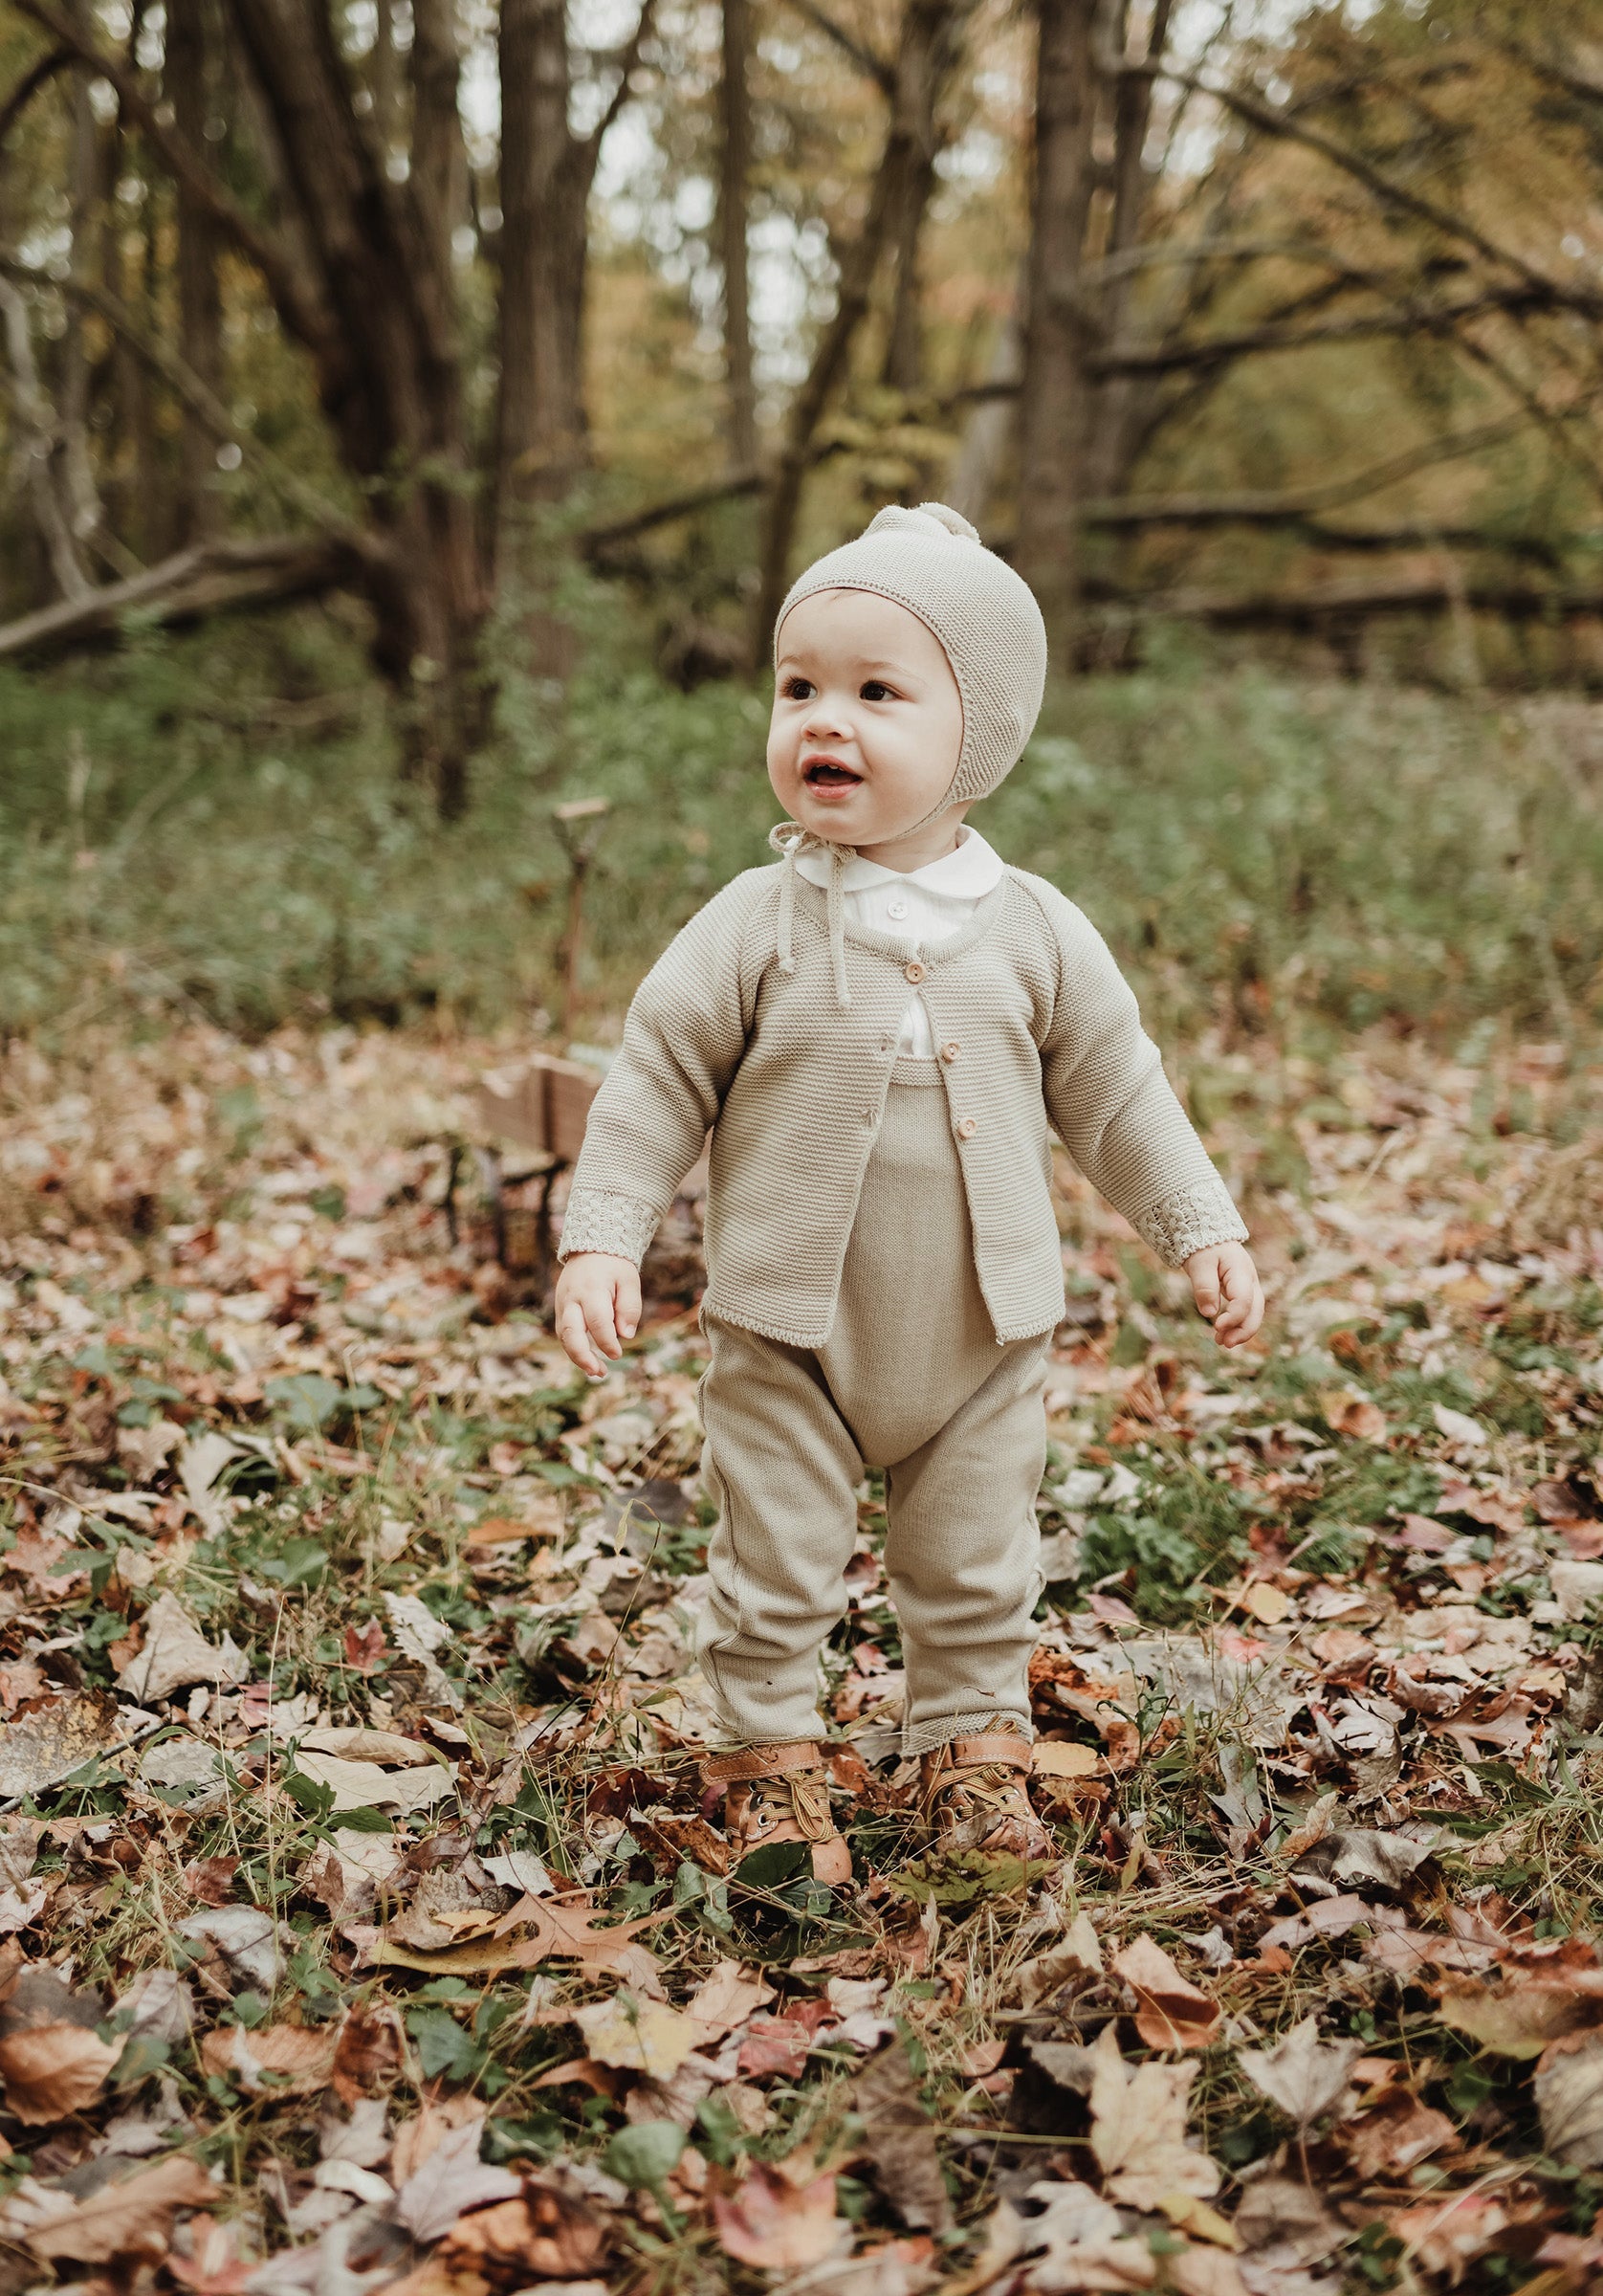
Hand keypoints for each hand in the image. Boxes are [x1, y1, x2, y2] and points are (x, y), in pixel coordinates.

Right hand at [554, 1253, 641, 1378]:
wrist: (590, 1248)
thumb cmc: (614, 1267)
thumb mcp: (629, 1281)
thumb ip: (629, 1307)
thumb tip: (626, 1335)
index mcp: (591, 1289)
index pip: (597, 1320)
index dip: (607, 1341)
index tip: (617, 1355)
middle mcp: (572, 1298)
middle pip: (570, 1331)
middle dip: (582, 1355)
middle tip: (599, 1372)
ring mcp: (562, 1304)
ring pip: (564, 1336)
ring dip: (577, 1357)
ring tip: (597, 1371)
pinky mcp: (560, 1310)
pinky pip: (564, 1333)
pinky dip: (574, 1349)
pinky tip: (589, 1360)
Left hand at [1185, 1241, 1263, 1348]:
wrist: (1210, 1236)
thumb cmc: (1204, 1248)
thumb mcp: (1199, 1264)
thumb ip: (1205, 1287)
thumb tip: (1209, 1313)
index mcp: (1241, 1271)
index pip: (1244, 1299)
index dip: (1233, 1316)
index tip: (1216, 1326)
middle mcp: (1251, 1281)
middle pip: (1256, 1310)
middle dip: (1243, 1330)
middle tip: (1225, 1344)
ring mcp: (1249, 1287)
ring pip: (1253, 1314)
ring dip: (1240, 1331)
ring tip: (1221, 1343)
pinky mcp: (1243, 1293)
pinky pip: (1245, 1312)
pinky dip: (1236, 1325)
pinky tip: (1222, 1335)